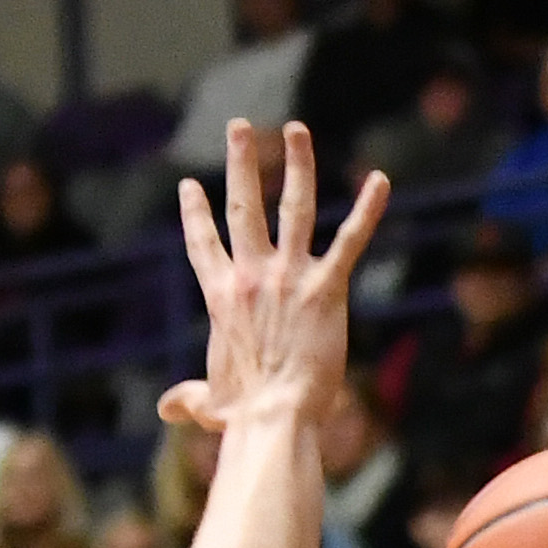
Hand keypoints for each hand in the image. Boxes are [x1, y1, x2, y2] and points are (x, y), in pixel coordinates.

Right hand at [161, 123, 386, 434]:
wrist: (273, 420)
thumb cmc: (243, 415)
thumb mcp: (211, 401)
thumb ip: (190, 397)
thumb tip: (167, 410)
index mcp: (221, 297)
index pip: (203, 244)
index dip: (195, 214)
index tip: (190, 186)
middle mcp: (251, 276)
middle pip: (243, 207)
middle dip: (242, 163)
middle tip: (241, 127)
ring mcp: (288, 277)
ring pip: (293, 206)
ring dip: (297, 165)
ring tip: (297, 130)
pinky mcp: (326, 289)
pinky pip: (350, 241)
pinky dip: (367, 210)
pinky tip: (380, 180)